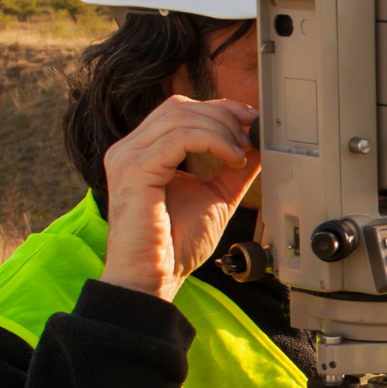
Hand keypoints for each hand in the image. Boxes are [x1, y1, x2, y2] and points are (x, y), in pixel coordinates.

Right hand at [99, 95, 259, 301]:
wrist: (154, 280)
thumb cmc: (174, 246)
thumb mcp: (215, 197)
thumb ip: (232, 170)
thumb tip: (258, 146)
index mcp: (144, 152)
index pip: (180, 110)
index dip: (220, 109)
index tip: (251, 122)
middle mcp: (130, 149)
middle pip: (180, 107)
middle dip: (223, 116)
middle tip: (250, 138)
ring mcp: (128, 158)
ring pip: (181, 117)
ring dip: (221, 130)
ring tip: (240, 155)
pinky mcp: (135, 171)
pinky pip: (180, 138)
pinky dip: (213, 141)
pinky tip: (231, 159)